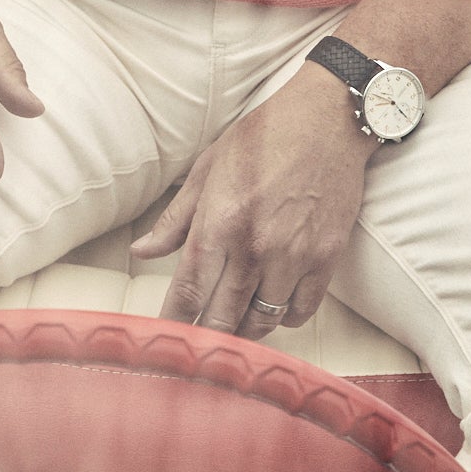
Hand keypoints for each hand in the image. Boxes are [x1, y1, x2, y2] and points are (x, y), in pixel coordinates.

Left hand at [132, 62, 370, 336]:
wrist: (329, 119)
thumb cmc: (264, 137)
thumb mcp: (209, 168)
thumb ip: (175, 218)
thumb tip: (141, 252)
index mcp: (219, 222)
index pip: (188, 292)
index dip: (173, 324)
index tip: (164, 342)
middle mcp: (255, 246)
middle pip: (223, 317)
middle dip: (206, 340)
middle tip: (196, 351)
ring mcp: (294, 256)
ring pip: (262, 322)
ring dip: (243, 334)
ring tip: (231, 335)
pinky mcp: (326, 258)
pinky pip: (301, 311)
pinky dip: (283, 320)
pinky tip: (271, 312)